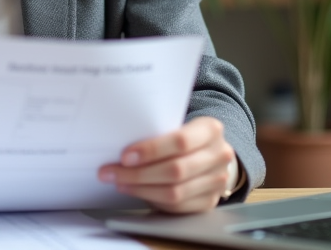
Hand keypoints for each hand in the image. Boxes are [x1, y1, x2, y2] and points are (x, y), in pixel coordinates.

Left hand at [98, 116, 236, 213]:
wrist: (210, 154)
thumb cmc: (185, 138)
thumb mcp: (177, 125)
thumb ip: (158, 132)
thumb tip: (120, 143)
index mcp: (211, 130)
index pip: (180, 141)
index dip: (151, 150)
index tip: (125, 156)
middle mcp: (219, 156)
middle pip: (175, 170)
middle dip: (138, 173)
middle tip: (111, 171)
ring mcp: (217, 181)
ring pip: (174, 192)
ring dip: (140, 188)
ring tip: (119, 182)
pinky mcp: (210, 202)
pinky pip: (176, 206)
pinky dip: (151, 199)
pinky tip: (135, 191)